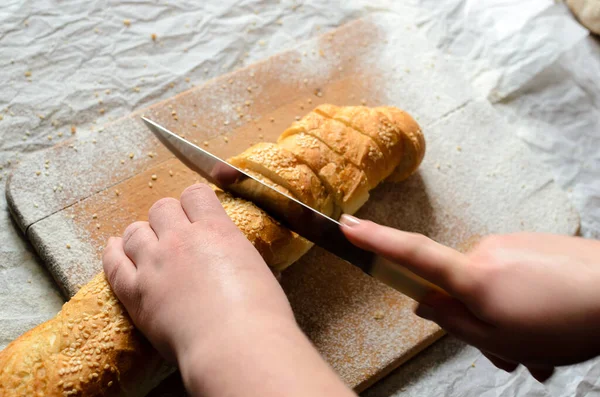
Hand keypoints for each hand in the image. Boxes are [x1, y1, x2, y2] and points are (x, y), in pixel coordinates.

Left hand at [102, 183, 294, 362]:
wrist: (234, 344)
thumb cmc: (259, 313)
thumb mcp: (258, 271)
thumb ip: (240, 258)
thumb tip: (243, 264)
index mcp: (216, 230)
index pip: (195, 195)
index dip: (194, 202)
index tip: (195, 213)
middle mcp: (181, 239)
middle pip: (162, 208)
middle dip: (167, 218)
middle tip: (174, 234)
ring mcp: (154, 265)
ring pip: (134, 232)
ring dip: (141, 235)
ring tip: (146, 244)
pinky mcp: (136, 293)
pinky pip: (114, 264)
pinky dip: (112, 254)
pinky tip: (114, 248)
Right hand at [341, 215, 599, 380]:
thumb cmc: (565, 320)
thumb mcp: (501, 337)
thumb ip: (453, 321)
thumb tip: (422, 304)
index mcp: (472, 275)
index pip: (412, 254)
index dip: (377, 241)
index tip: (348, 225)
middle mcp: (486, 251)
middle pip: (456, 286)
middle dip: (475, 321)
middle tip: (509, 352)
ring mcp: (511, 245)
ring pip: (488, 287)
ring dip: (505, 319)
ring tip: (539, 346)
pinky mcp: (533, 244)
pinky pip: (512, 277)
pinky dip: (522, 303)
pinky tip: (551, 326)